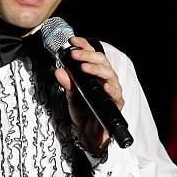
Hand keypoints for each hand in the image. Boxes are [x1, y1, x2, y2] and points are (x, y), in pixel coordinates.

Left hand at [55, 36, 124, 155]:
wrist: (89, 135)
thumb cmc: (84, 114)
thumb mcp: (71, 97)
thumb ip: (67, 83)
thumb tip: (59, 70)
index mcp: (95, 76)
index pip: (92, 56)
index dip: (85, 47)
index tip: (74, 41)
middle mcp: (105, 81)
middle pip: (102, 62)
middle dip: (88, 56)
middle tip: (75, 55)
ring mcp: (112, 92)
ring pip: (110, 74)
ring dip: (97, 69)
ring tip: (85, 67)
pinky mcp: (116, 104)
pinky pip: (116, 94)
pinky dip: (111, 90)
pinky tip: (105, 86)